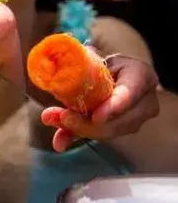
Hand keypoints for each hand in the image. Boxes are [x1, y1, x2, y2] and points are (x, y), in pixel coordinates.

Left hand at [41, 55, 160, 151]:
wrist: (115, 71)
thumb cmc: (103, 64)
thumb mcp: (91, 64)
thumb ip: (75, 77)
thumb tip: (55, 97)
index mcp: (141, 75)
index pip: (130, 93)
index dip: (113, 107)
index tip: (95, 117)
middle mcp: (146, 100)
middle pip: (120, 120)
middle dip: (89, 123)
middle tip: (63, 119)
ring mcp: (139, 118)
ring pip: (111, 131)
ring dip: (82, 130)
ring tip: (59, 121)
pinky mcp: (126, 128)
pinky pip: (102, 135)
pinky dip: (79, 134)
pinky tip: (61, 139)